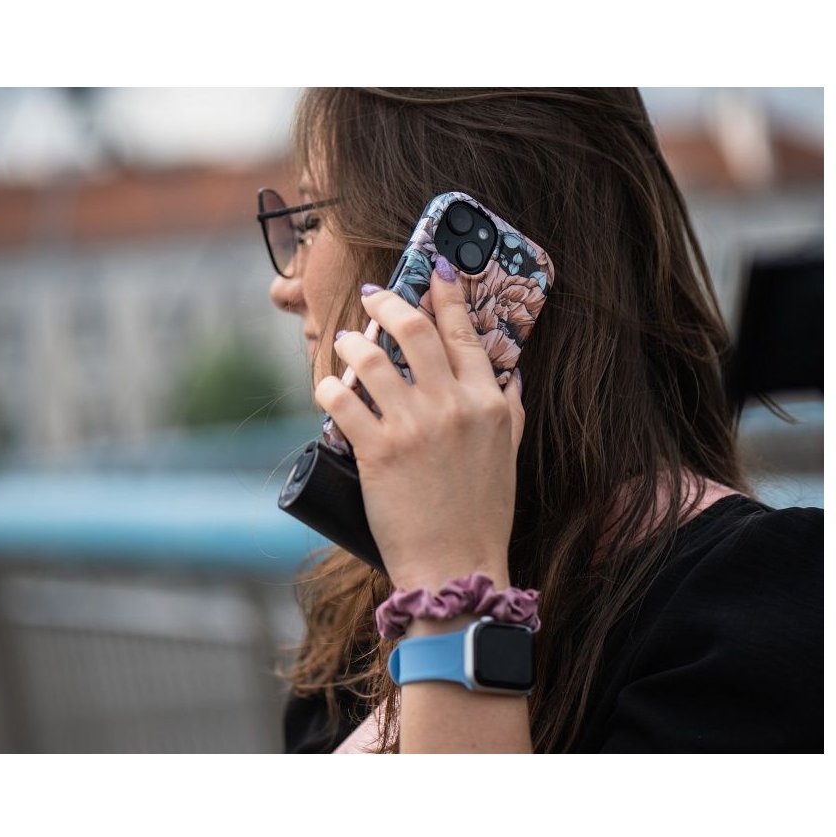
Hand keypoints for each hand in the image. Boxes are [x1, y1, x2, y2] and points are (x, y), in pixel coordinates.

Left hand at [313, 266, 525, 591]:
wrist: (456, 566)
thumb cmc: (482, 514)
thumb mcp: (508, 454)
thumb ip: (509, 408)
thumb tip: (510, 371)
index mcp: (488, 402)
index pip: (464, 333)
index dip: (446, 295)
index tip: (434, 271)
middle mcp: (452, 405)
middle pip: (414, 329)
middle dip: (389, 301)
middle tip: (373, 295)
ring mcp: (413, 426)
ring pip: (370, 356)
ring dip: (351, 342)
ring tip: (345, 343)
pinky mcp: (377, 450)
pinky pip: (341, 400)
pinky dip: (329, 387)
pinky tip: (327, 387)